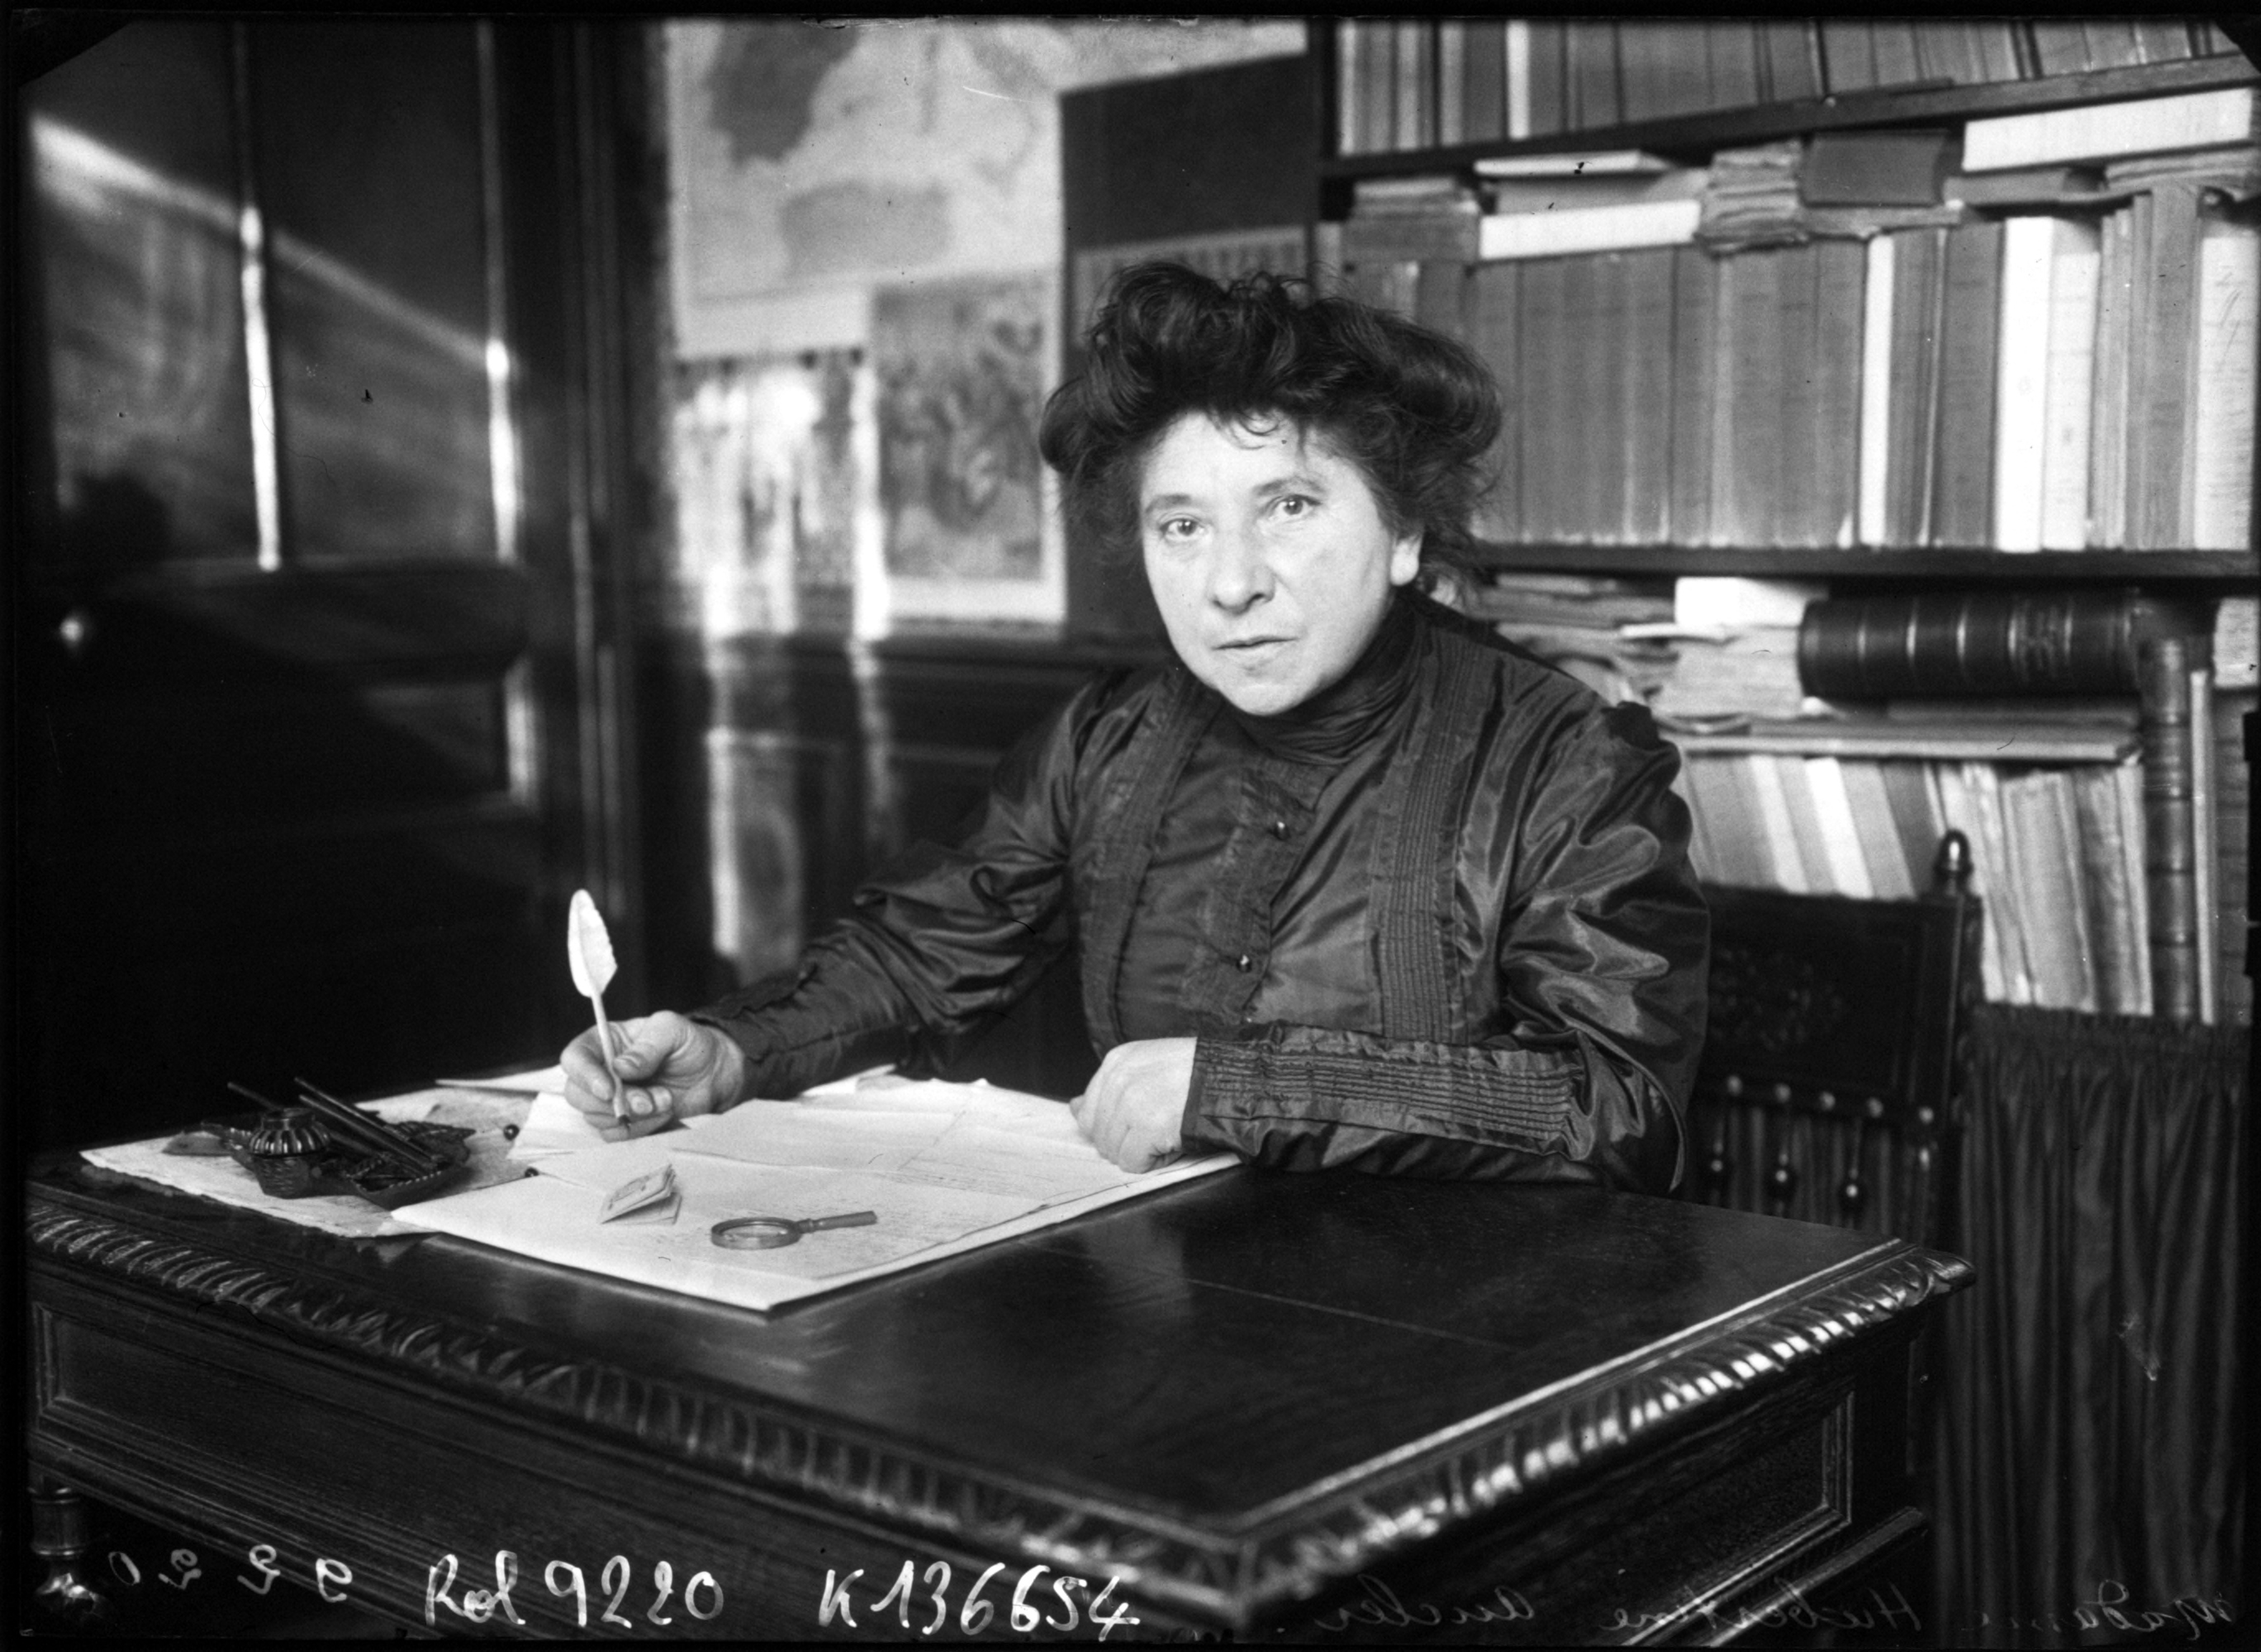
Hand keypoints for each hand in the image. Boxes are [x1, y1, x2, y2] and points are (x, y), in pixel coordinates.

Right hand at [559, 1011, 746, 1142]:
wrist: (715, 1073)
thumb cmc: (690, 1044)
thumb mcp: (672, 1030)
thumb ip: (647, 1046)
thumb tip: (620, 1068)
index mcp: (604, 1042)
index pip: (575, 1058)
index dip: (585, 1076)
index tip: (609, 1089)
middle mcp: (601, 1072)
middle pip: (578, 1095)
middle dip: (614, 1103)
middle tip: (648, 1100)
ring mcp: (611, 1100)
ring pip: (597, 1119)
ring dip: (634, 1115)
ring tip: (666, 1099)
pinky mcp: (626, 1122)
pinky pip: (617, 1135)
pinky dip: (642, 1128)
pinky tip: (665, 1112)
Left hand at [1071, 1038, 1195, 1170]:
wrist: (1235, 1078)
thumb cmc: (1199, 1074)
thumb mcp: (1148, 1067)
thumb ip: (1110, 1087)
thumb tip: (1074, 1108)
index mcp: (1117, 1062)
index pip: (1088, 1111)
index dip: (1115, 1125)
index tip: (1141, 1121)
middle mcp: (1118, 1079)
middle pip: (1099, 1135)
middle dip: (1128, 1140)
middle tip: (1160, 1127)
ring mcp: (1131, 1103)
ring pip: (1114, 1151)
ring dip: (1142, 1150)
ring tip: (1168, 1131)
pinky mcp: (1147, 1127)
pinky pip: (1132, 1163)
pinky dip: (1154, 1162)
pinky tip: (1172, 1143)